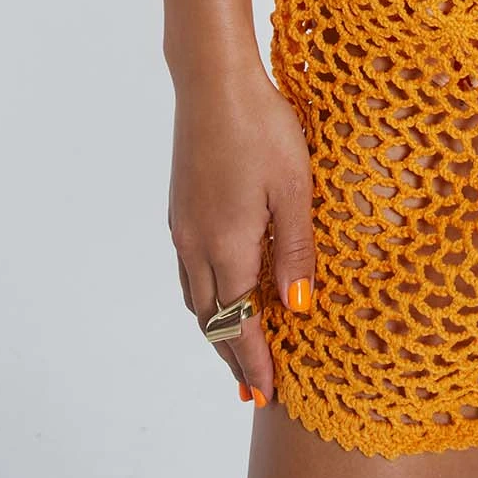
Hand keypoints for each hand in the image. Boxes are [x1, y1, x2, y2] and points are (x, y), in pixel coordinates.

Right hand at [167, 67, 314, 405]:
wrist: (213, 81)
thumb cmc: (262, 127)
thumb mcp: (294, 188)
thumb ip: (295, 251)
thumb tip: (296, 310)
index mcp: (226, 246)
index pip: (238, 324)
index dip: (253, 363)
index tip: (267, 396)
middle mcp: (196, 245)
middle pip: (211, 321)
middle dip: (233, 357)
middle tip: (254, 391)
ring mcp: (182, 226)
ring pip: (195, 298)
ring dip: (217, 330)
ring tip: (239, 353)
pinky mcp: (181, 208)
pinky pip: (190, 272)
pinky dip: (207, 298)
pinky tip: (222, 293)